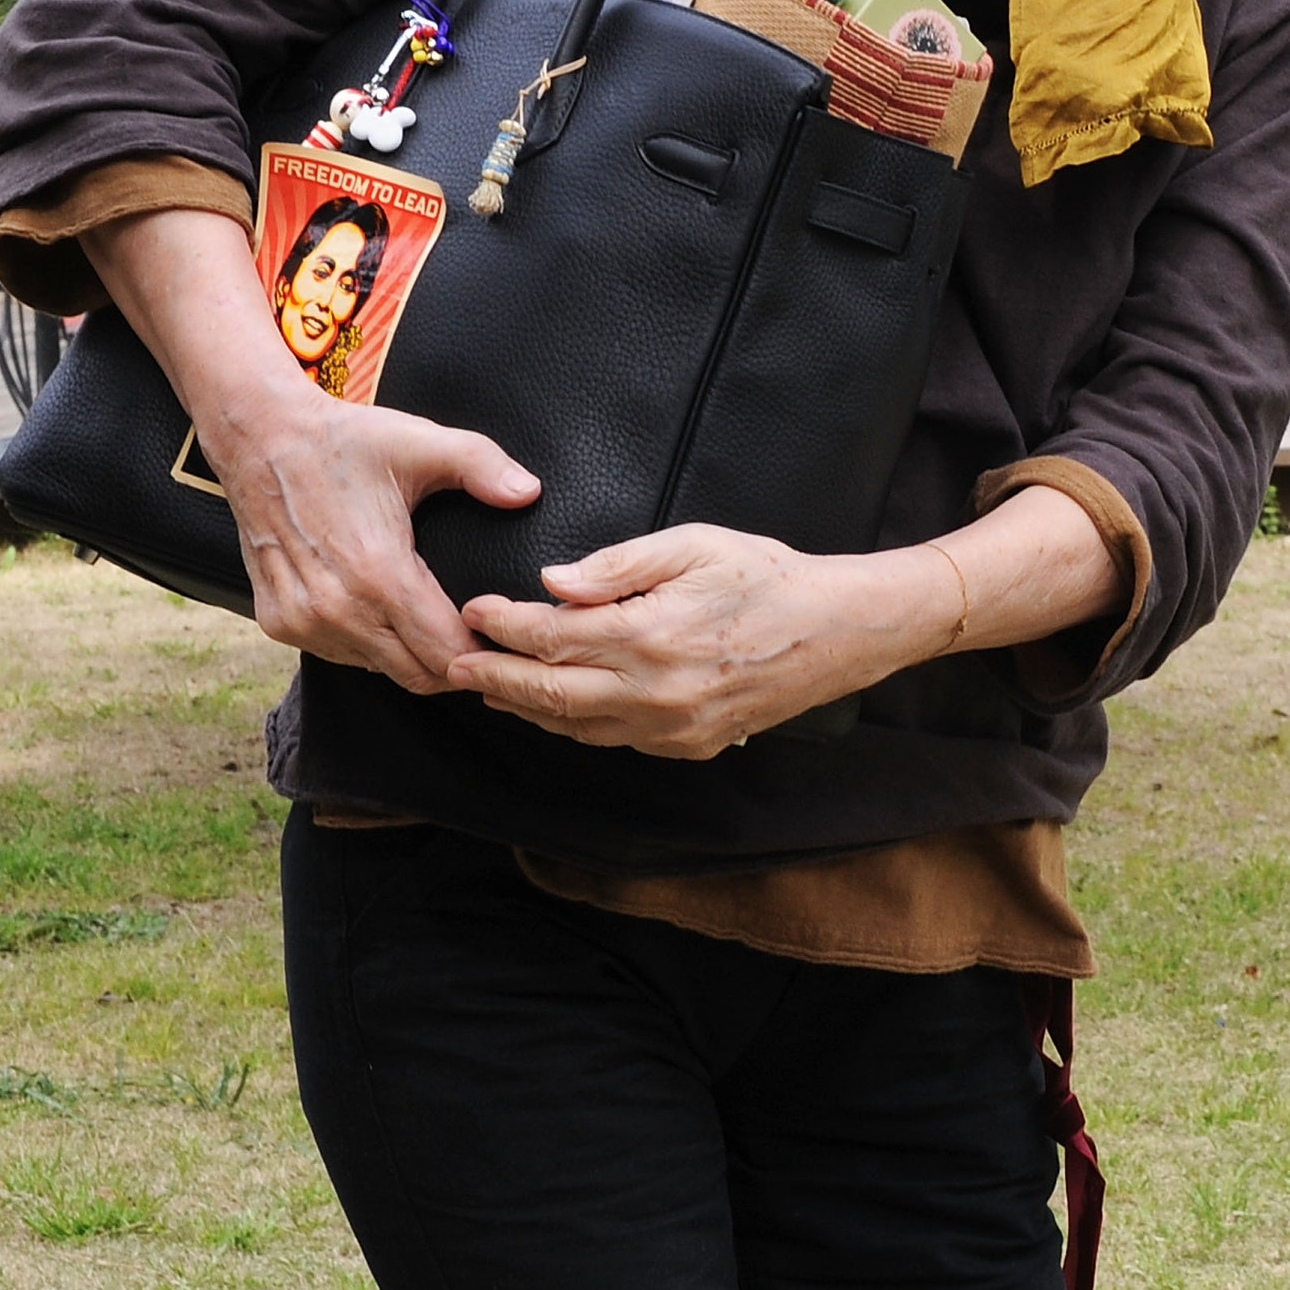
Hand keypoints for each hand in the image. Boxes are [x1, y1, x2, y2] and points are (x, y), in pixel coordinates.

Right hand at [79, 201, 540, 696]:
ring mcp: (302, 621)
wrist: (261, 437)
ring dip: (409, 656)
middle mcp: (336, 608)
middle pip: (417, 675)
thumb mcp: (419, 441)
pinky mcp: (279, 623)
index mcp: (377, 572)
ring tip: (434, 623)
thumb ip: (481, 465)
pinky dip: (368, 645)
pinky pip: (340, 655)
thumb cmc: (343, 442)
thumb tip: (528, 492)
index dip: (482, 651)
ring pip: (378, 669)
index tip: (500, 635)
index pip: (445, 652)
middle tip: (478, 636)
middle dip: (454, 664)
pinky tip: (382, 611)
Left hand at [447, 523, 960, 757]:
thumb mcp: (694, 545)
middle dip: (496, 676)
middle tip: (452, 661)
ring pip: (577, 726)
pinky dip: (572, 724)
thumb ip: (618, 564)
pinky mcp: (688, 744)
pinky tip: (553, 706)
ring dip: (526, 706)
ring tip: (489, 685)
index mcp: (651, 636)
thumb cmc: (766, 576)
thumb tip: (554, 582)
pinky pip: (613, 738)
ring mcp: (672, 727)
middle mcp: (655, 693)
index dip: (505, 626)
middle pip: (551, 693)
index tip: (472, 609)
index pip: (553, 637)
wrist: (836, 631)